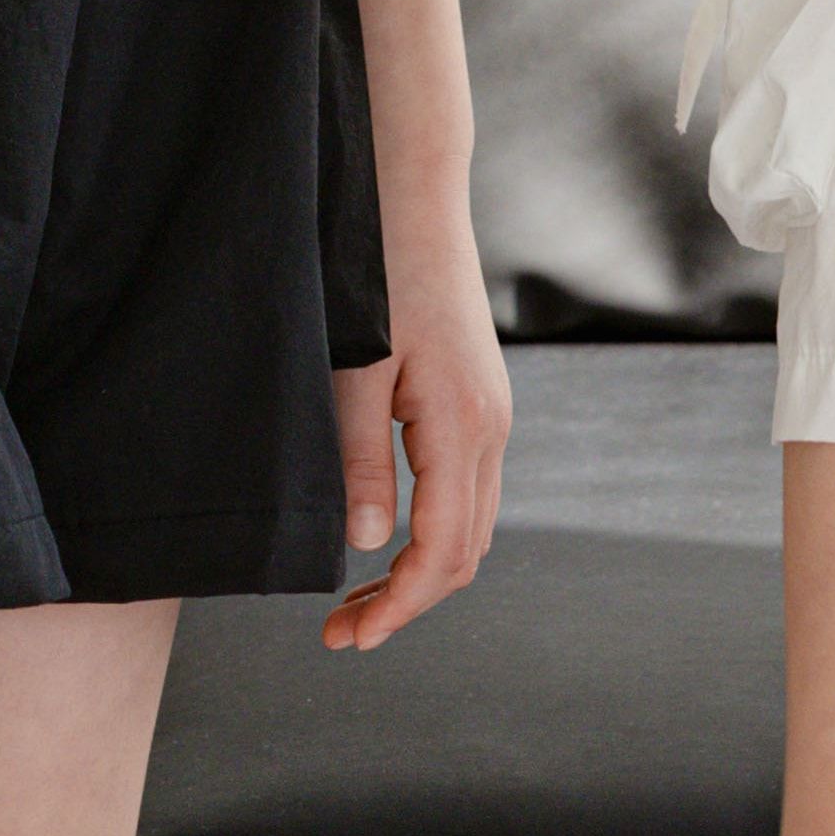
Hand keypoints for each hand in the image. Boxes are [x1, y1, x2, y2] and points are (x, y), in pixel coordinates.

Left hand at [322, 192, 512, 654]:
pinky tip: (387, 535)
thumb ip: (358, 459)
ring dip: (420, 571)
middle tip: (342, 631)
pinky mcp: (480, 402)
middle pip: (465, 553)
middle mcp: (491, 430)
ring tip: (358, 597)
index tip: (351, 637)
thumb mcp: (354, 372)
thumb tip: (364, 543)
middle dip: (407, 602)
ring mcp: (492, 416)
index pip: (441, 554)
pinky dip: (433, 531)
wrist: (415, 198)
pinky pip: (468, 491)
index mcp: (462, 429)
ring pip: (471, 526)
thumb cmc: (378, 275)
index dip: (398, 606)